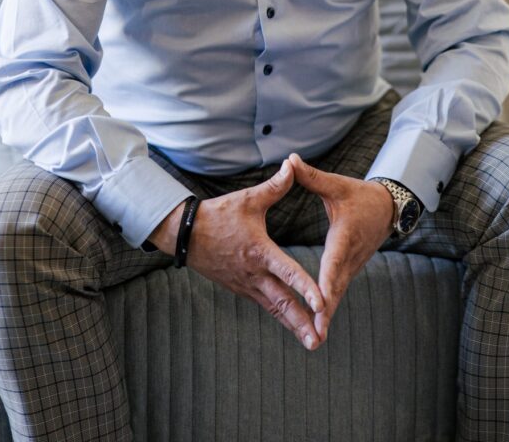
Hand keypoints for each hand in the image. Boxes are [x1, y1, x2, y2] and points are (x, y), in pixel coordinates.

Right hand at [152, 161, 324, 349]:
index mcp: (260, 253)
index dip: (307, 289)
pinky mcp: (240, 288)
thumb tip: (293, 166)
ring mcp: (246, 285)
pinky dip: (280, 316)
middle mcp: (254, 274)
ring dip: (293, 326)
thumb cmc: (219, 215)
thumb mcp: (248, 199)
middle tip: (320, 340)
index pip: (288, 274)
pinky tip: (292, 325)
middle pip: (283, 303)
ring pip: (275, 309)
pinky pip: (264, 305)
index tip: (323, 305)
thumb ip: (275, 186)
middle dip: (303, 323)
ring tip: (312, 342)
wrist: (185, 234)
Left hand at [288, 153, 393, 342]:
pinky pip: (337, 293)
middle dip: (325, 312)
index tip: (319, 301)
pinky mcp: (349, 272)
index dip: (327, 282)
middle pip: (336, 288)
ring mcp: (351, 267)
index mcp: (345, 237)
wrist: (387, 208)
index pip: (334, 262)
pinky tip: (317, 328)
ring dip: (326, 317)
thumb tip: (290, 161)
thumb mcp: (336, 185)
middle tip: (315, 335)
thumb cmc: (359, 195)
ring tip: (314, 340)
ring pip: (337, 295)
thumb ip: (312, 177)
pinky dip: (328, 311)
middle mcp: (349, 257)